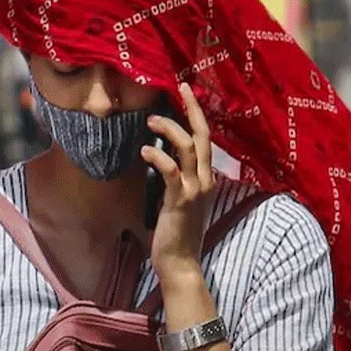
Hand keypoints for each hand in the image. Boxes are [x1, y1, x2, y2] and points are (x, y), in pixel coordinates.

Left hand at [141, 82, 214, 281]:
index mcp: (206, 178)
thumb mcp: (180, 199)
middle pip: (202, 135)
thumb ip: (177, 178)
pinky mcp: (180, 200)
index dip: (197, 114)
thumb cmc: (176, 232)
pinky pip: (170, 171)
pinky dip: (157, 156)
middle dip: (191, 108)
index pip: (205, 138)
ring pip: (187, 147)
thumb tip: (161, 157)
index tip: (186, 92)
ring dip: (169, 129)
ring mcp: (195, 189)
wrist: (181, 262)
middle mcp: (205, 179)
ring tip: (150, 119)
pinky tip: (144, 150)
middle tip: (178, 88)